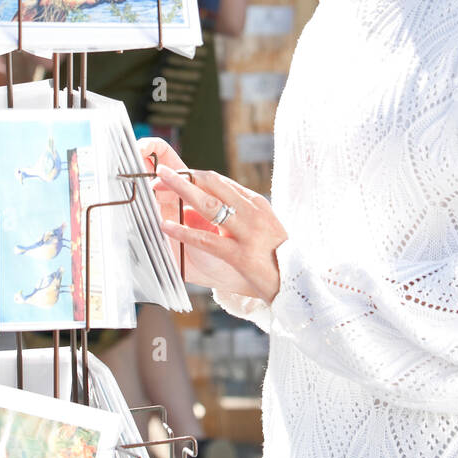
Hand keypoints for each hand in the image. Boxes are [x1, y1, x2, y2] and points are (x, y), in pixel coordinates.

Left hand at [150, 153, 287, 303]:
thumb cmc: (276, 257)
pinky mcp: (241, 255)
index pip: (220, 181)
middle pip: (213, 185)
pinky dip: (184, 231)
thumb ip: (239, 213)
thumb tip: (206, 204)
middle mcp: (253, 212)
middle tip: (161, 173)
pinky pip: (207, 240)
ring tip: (160, 184)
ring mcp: (248, 233)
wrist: (297, 283)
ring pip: (208, 205)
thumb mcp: (261, 226)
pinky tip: (167, 226)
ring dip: (181, 191)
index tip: (175, 174)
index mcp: (256, 203)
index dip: (194, 175)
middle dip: (184, 177)